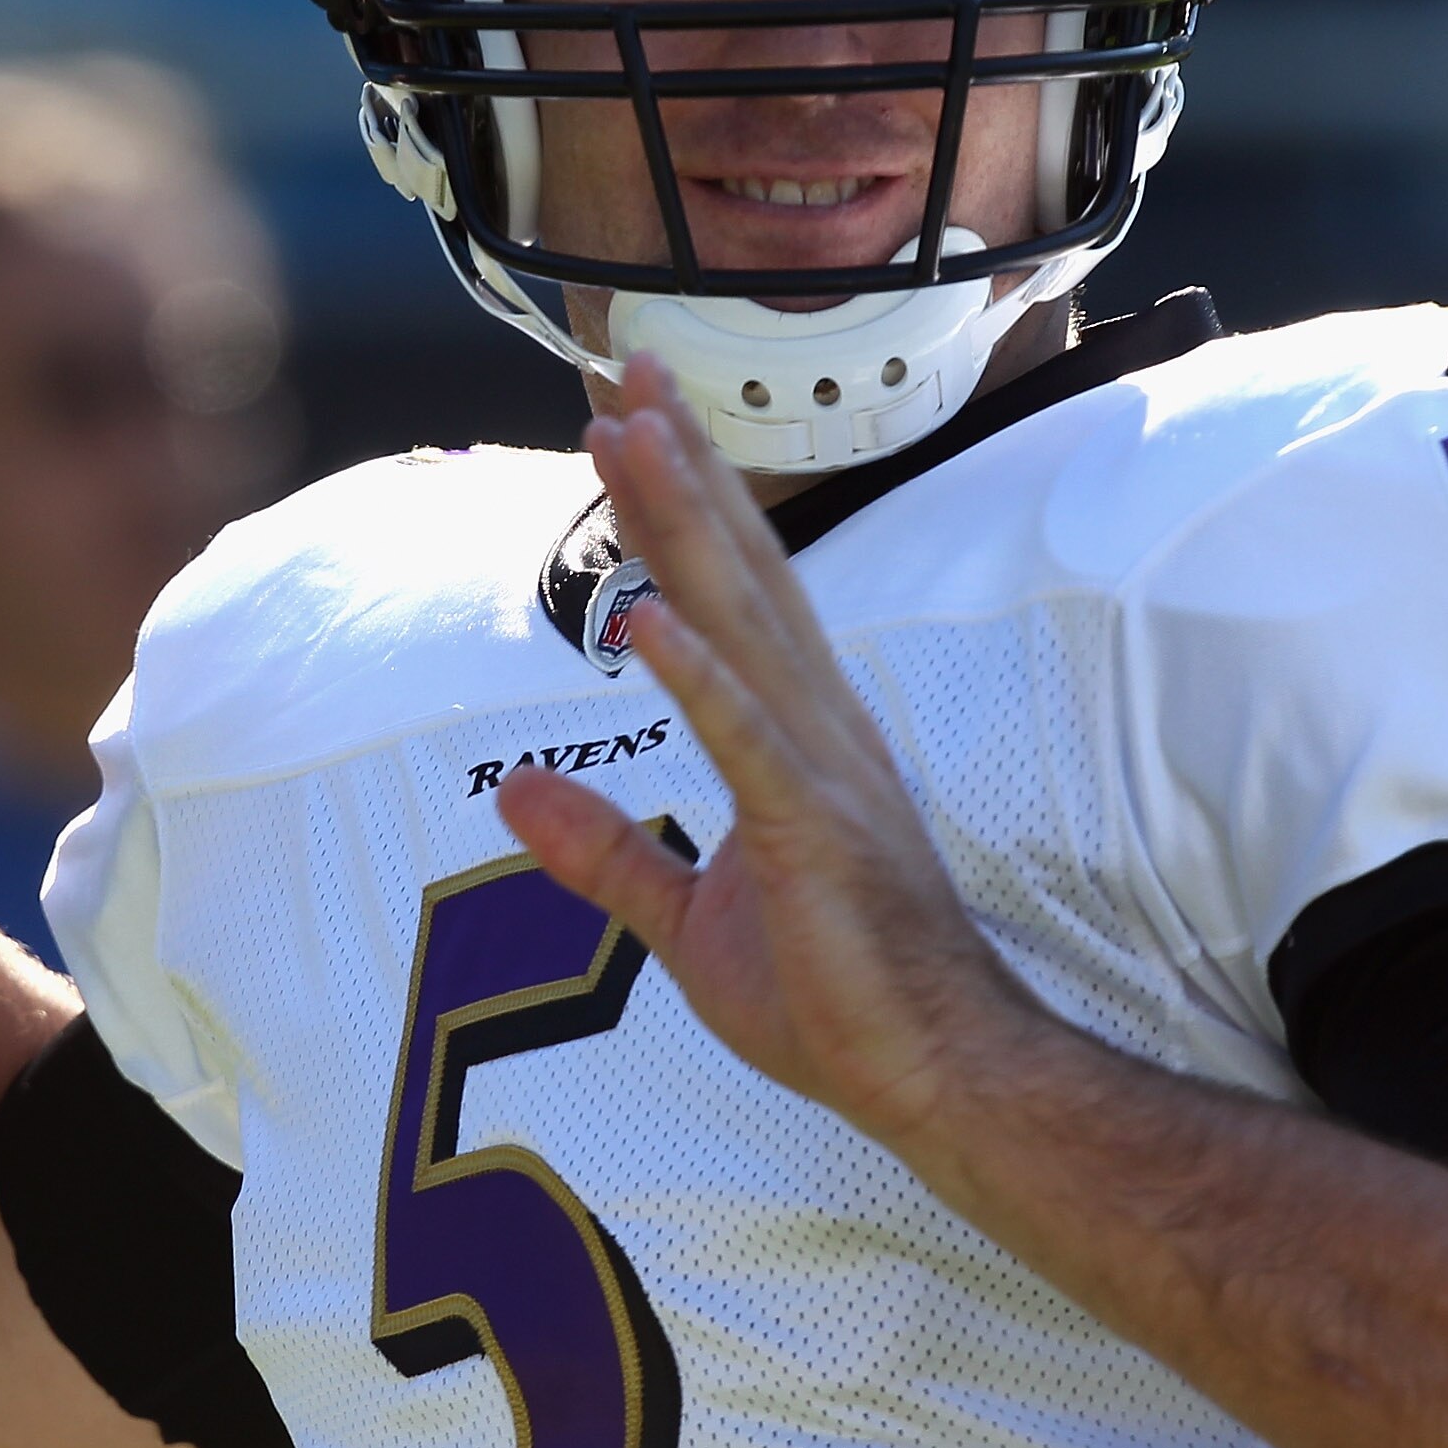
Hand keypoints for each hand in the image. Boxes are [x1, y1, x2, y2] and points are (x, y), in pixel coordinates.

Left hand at [494, 355, 1057, 1148]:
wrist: (936, 1078)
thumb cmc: (834, 1000)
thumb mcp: (682, 921)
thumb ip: (601, 853)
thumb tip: (511, 791)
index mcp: (797, 736)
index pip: (730, 594)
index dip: (678, 502)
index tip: (627, 417)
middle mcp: (819, 727)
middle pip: (740, 572)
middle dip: (680, 468)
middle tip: (626, 369)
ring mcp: (823, 775)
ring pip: (743, 624)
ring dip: (682, 529)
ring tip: (628, 439)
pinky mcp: (818, 838)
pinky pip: (749, 745)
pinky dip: (700, 678)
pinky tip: (649, 617)